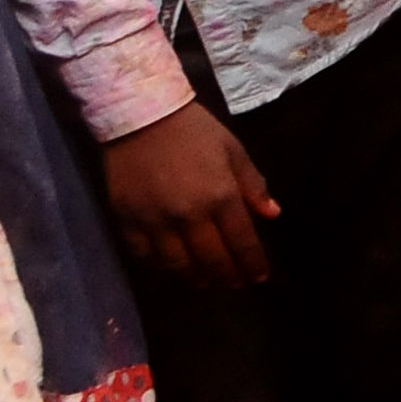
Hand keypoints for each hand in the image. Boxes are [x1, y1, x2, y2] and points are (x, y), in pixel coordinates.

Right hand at [103, 101, 278, 290]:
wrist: (141, 116)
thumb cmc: (194, 131)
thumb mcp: (233, 150)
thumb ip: (253, 185)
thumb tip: (272, 215)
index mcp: (221, 196)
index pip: (242, 241)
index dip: (252, 263)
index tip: (259, 278)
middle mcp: (190, 215)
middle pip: (212, 259)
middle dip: (228, 277)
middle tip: (235, 285)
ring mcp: (156, 220)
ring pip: (178, 264)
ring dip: (195, 278)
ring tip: (206, 282)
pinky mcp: (128, 220)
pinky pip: (144, 255)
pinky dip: (160, 267)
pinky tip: (171, 268)